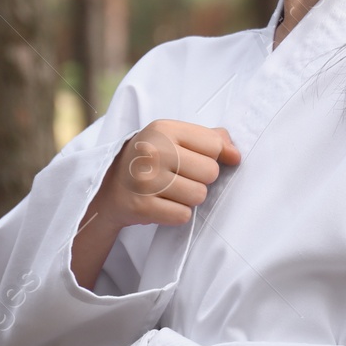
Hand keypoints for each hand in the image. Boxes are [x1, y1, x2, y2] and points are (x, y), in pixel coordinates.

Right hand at [91, 119, 241, 229]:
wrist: (110, 186)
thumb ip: (210, 139)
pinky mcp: (142, 207)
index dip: (211, 156)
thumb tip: (235, 155)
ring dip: (190, 198)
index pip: (214, 145)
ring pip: (199, 196)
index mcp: (164, 129)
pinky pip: (183, 216)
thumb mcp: (175, 137)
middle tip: (180, 177)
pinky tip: (163, 204)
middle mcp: (153, 151)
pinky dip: (177, 214)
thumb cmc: (152, 159)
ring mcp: (146, 180)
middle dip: (201, 179)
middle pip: (210, 172)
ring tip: (171, 190)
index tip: (194, 159)